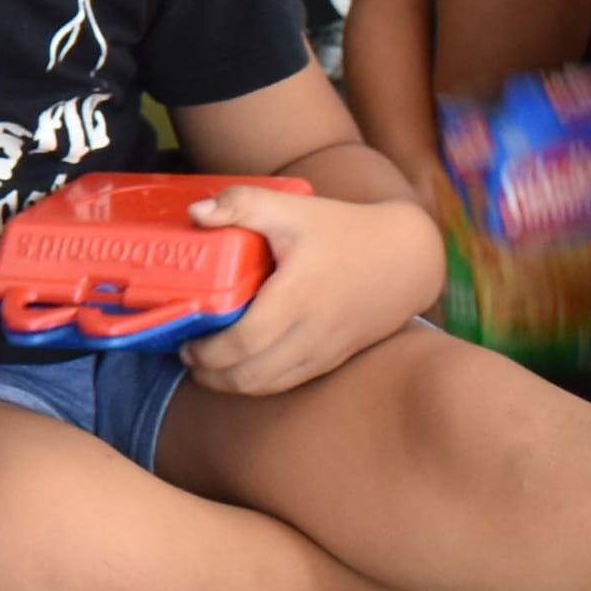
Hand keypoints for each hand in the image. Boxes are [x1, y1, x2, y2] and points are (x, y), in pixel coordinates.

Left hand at [180, 186, 443, 397]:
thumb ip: (242, 204)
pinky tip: (243, 366)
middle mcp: (312, 332)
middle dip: (211, 375)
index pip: (244, 342)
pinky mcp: (335, 358)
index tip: (184, 342)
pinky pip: (291, 382)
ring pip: (269, 386)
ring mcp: (325, 350)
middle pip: (250, 375)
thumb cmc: (344, 231)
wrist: (406, 257)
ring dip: (232, 384)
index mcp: (297, 297)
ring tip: (208, 367)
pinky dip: (260, 382)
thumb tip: (196, 213)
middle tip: (188, 357)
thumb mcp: (292, 208)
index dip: (208, 352)